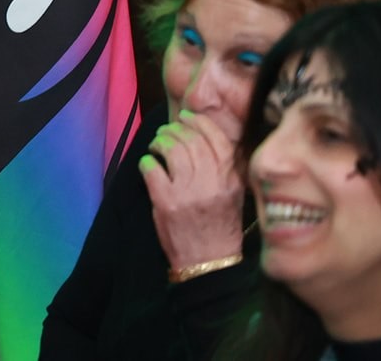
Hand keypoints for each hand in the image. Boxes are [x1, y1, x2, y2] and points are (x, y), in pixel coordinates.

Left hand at [139, 109, 245, 269]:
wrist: (209, 264)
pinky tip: (148, 165)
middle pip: (191, 140)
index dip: (199, 122)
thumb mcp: (234, 197)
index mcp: (231, 181)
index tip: (186, 117)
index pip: (217, 139)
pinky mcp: (166, 203)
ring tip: (156, 146)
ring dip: (159, 142)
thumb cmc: (220, 228)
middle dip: (174, 129)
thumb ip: (224, 169)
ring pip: (171, 150)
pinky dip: (146, 162)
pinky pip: (152, 169)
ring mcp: (188, 193)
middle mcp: (212, 184)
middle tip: (165, 132)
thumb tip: (203, 136)